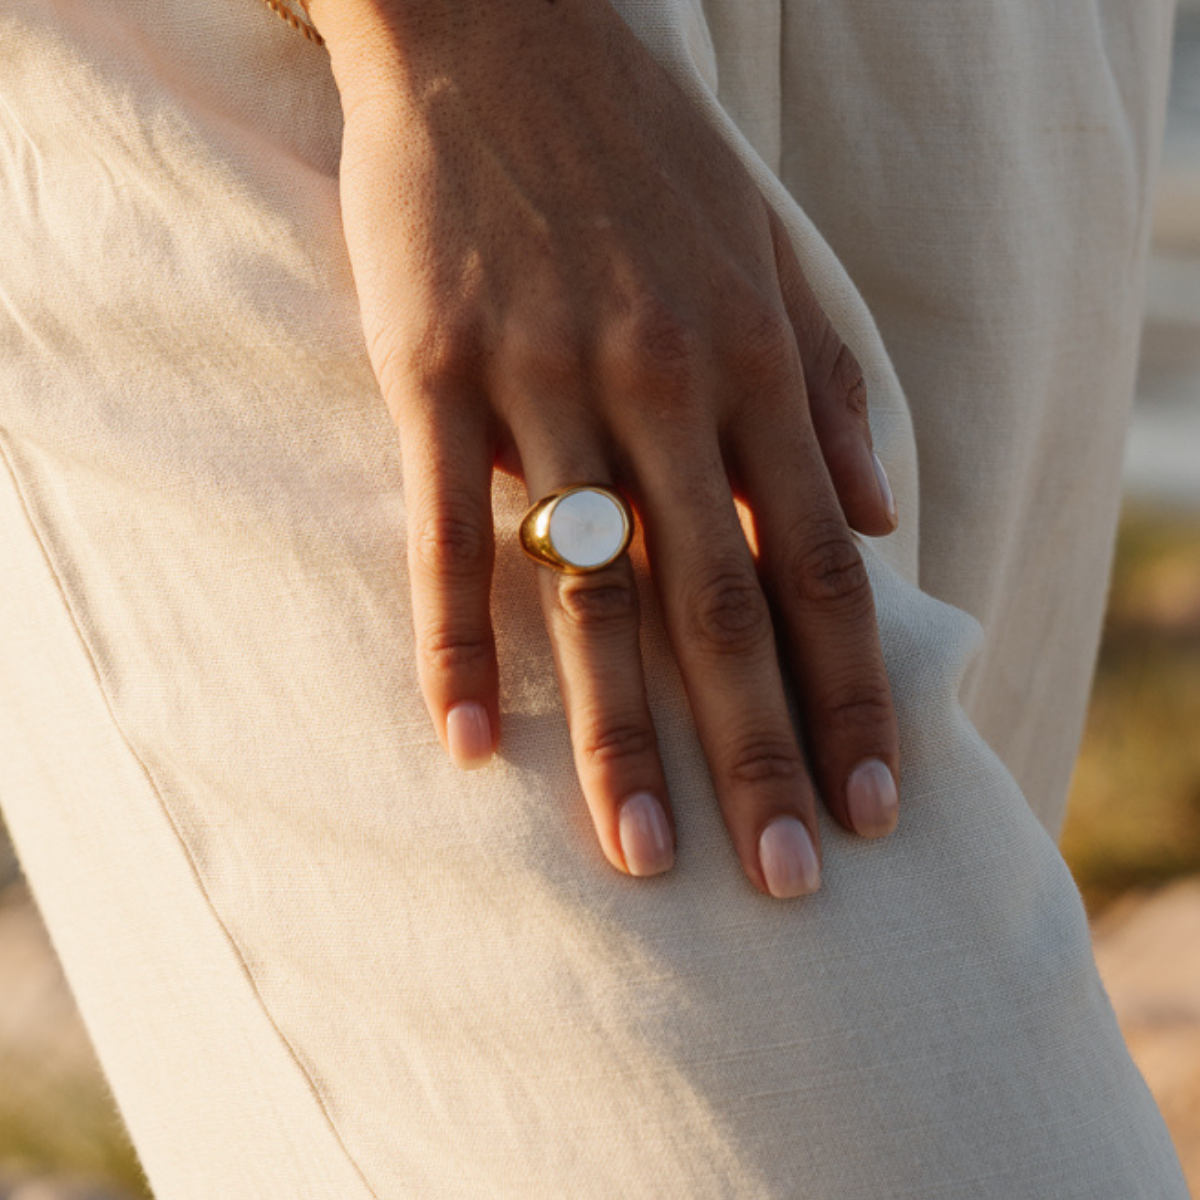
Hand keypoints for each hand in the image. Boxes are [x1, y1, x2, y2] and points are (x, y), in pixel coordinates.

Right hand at [309, 0, 899, 897]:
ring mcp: (543, 381)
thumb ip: (831, 389)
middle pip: (723, 606)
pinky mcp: (433, 371)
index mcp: (752, 365)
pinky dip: (453, 639)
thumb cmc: (644, 150)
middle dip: (760, 755)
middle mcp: (661, 387)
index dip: (856, 697)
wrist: (501, 26)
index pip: (823, 568)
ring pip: (592, 589)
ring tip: (642, 857)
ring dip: (618, 734)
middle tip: (786, 883)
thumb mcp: (771, 249)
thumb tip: (885, 517)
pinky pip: (444, 528)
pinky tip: (459, 743)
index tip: (878, 807)